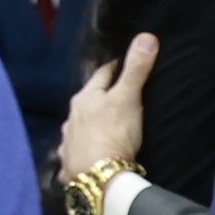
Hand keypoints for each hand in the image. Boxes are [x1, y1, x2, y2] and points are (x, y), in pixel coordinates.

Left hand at [62, 32, 157, 191]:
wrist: (100, 178)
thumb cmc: (114, 132)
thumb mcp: (128, 98)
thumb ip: (136, 69)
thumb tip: (146, 35)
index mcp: (85, 98)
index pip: (102, 75)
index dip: (115, 67)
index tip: (123, 63)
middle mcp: (71, 117)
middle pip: (87, 101)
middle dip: (99, 97)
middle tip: (116, 95)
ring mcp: (68, 141)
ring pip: (78, 126)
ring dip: (88, 124)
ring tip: (102, 126)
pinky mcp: (69, 164)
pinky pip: (75, 152)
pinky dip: (82, 150)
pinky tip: (87, 154)